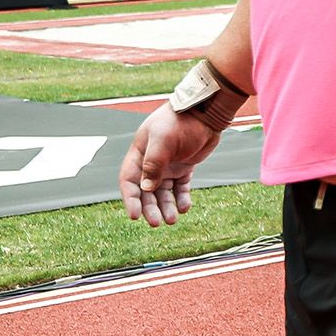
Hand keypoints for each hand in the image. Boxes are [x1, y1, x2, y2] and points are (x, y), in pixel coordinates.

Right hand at [118, 104, 222, 225]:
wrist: (206, 112)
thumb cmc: (181, 121)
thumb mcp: (164, 140)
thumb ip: (153, 163)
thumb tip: (145, 188)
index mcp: (140, 153)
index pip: (129, 180)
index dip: (130, 198)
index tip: (135, 216)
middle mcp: (151, 161)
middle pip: (146, 191)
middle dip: (150, 208)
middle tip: (157, 222)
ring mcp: (168, 165)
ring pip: (163, 193)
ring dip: (166, 207)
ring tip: (172, 220)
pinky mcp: (184, 167)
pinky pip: (180, 188)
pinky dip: (181, 199)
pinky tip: (184, 207)